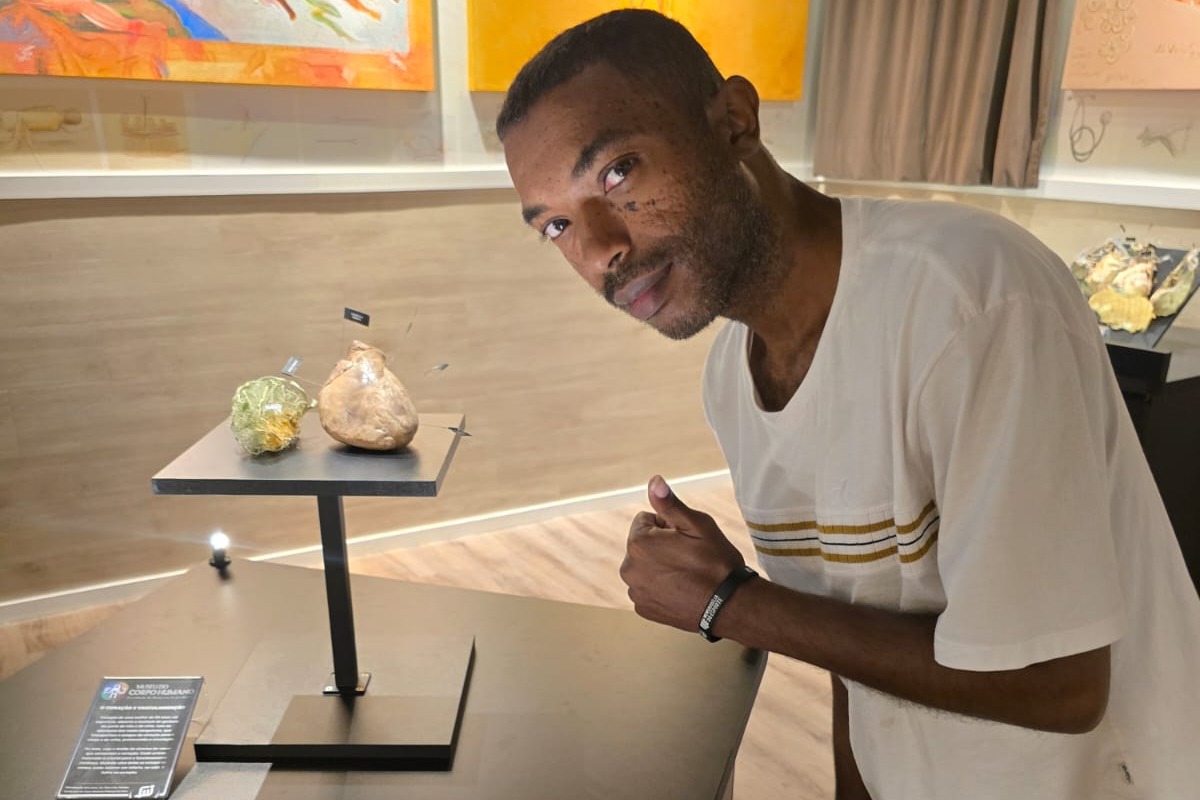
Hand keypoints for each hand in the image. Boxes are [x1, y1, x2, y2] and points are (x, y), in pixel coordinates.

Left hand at [621, 475, 746, 630]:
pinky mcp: (643, 609)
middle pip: (644, 544)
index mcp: (639, 543)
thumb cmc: (715, 562)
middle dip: (661, 546)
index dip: (668, 526)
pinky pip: (648, 588)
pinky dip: (661, 588)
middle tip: (688, 557)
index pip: (645, 520)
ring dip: (660, 567)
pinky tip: (682, 591)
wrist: (729, 605)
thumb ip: (669, 503)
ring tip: (687, 575)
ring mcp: (635, 591)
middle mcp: (629, 568)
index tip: (685, 539)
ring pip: (646, 567)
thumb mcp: (697, 525)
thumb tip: (654, 480)